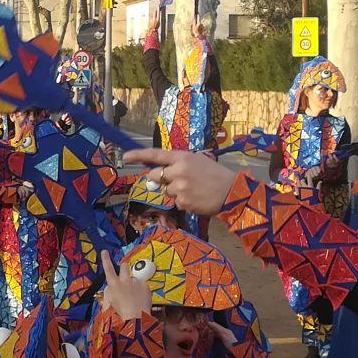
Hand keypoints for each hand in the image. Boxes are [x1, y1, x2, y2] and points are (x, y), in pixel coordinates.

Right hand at [99, 253, 151, 321]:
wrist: (136, 319)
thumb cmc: (120, 314)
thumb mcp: (109, 305)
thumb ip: (107, 296)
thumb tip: (106, 292)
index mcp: (114, 285)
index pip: (108, 269)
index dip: (105, 259)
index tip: (105, 252)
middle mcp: (125, 280)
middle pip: (124, 266)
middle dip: (124, 268)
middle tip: (124, 276)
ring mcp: (136, 282)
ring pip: (134, 277)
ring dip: (133, 282)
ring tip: (134, 295)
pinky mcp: (145, 286)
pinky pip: (142, 285)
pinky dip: (141, 290)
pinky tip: (140, 299)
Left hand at [122, 148, 240, 215]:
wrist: (232, 191)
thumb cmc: (216, 174)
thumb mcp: (198, 161)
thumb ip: (178, 164)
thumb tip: (160, 174)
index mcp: (183, 157)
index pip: (156, 154)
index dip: (138, 155)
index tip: (125, 157)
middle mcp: (178, 170)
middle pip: (155, 176)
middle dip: (161, 180)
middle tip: (177, 181)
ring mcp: (179, 187)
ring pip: (166, 191)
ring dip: (175, 192)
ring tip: (194, 190)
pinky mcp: (183, 202)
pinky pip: (176, 203)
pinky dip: (184, 203)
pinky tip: (197, 199)